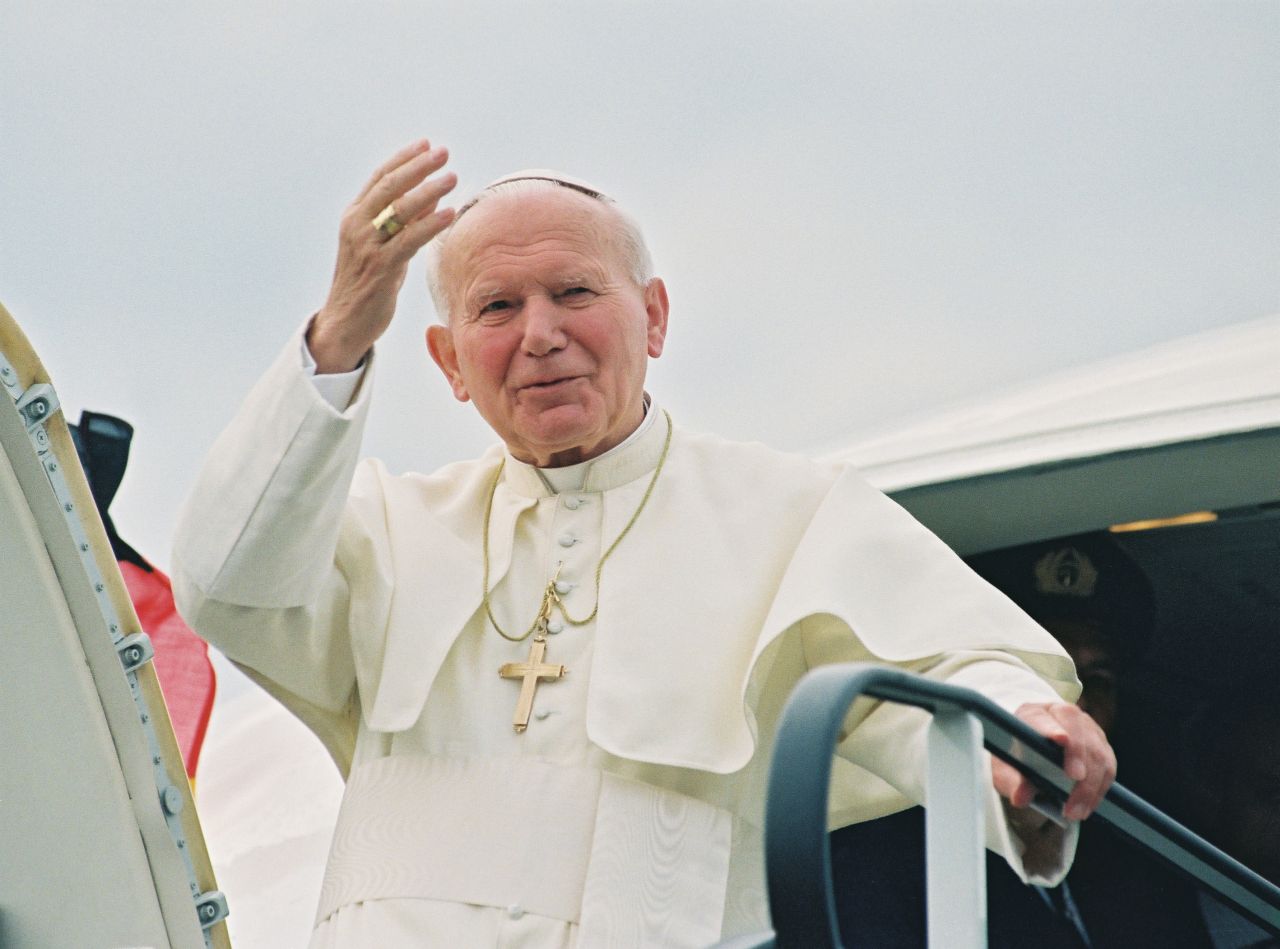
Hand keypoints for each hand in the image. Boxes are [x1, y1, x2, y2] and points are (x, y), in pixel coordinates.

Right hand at [309, 140, 457, 372]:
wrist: (345, 322)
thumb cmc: (369, 284)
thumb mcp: (387, 247)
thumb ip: (405, 222)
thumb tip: (431, 195)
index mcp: (354, 217)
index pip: (379, 178)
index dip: (403, 159)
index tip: (426, 143)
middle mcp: (356, 226)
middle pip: (389, 186)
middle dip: (418, 166)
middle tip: (443, 152)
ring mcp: (367, 246)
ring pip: (399, 210)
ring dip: (429, 190)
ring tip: (453, 177)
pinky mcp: (380, 268)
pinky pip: (409, 240)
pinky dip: (430, 224)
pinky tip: (449, 213)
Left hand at [992, 702, 1115, 821]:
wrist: (1031, 750)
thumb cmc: (1016, 757)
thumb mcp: (1005, 770)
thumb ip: (1012, 781)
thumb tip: (1021, 797)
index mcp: (1032, 714)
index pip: (1042, 717)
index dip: (1051, 727)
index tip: (1060, 739)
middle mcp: (1061, 714)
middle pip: (1077, 728)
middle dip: (1078, 755)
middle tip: (1075, 780)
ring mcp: (1085, 727)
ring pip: (1097, 749)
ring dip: (1090, 783)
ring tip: (1076, 811)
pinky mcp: (1101, 744)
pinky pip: (1108, 765)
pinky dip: (1100, 788)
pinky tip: (1088, 805)